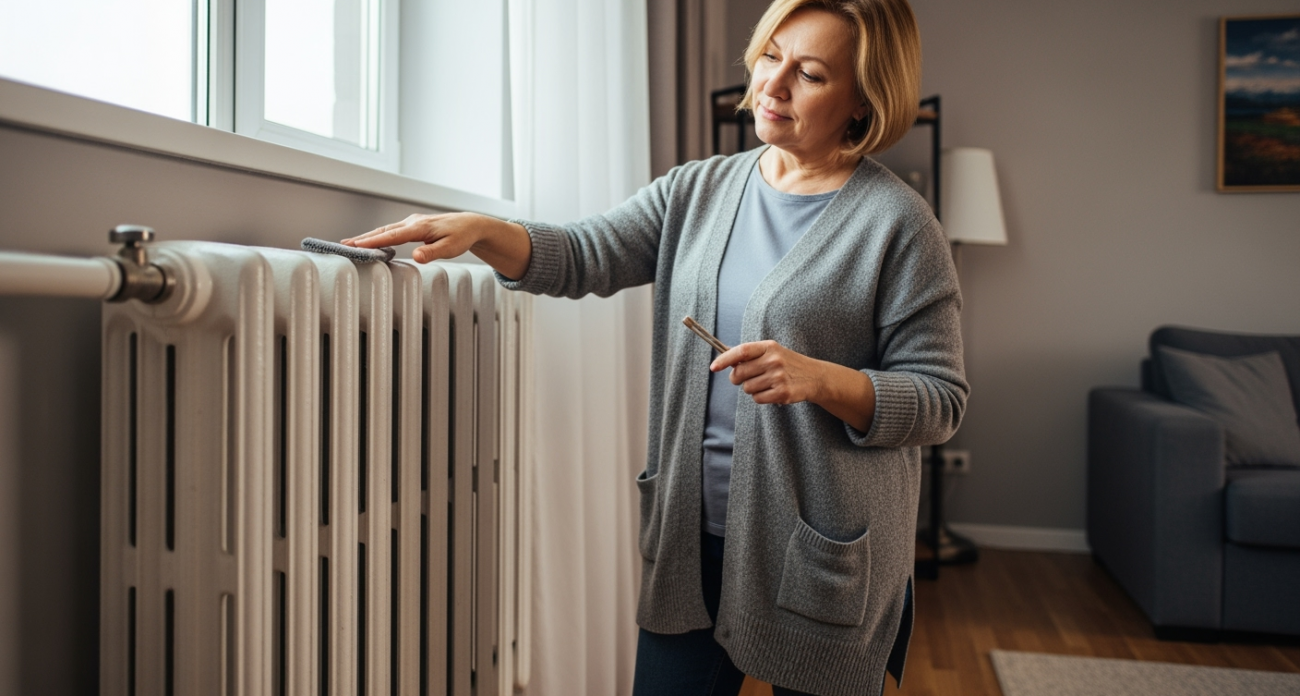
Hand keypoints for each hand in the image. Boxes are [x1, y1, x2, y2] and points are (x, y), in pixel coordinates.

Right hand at [343, 213, 531, 278]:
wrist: (470, 224)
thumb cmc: (461, 236)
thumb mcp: (450, 248)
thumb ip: (432, 253)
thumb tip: (415, 257)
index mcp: (419, 227)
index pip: (391, 235)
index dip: (372, 242)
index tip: (356, 246)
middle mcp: (412, 222)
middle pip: (382, 231)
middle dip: (362, 238)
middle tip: (343, 245)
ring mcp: (411, 222)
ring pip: (385, 229)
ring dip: (367, 236)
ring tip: (350, 244)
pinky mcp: (413, 226)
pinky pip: (391, 230)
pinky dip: (378, 235)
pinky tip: (370, 241)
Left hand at [711, 340, 825, 405]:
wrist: (815, 377)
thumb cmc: (788, 364)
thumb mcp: (773, 352)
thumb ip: (751, 356)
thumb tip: (726, 362)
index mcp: (769, 347)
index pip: (742, 351)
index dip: (725, 359)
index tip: (714, 367)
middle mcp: (774, 360)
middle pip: (740, 373)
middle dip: (738, 378)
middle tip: (748, 377)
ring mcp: (778, 377)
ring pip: (747, 388)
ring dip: (752, 389)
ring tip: (767, 383)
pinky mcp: (782, 393)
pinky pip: (757, 399)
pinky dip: (761, 398)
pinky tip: (772, 391)